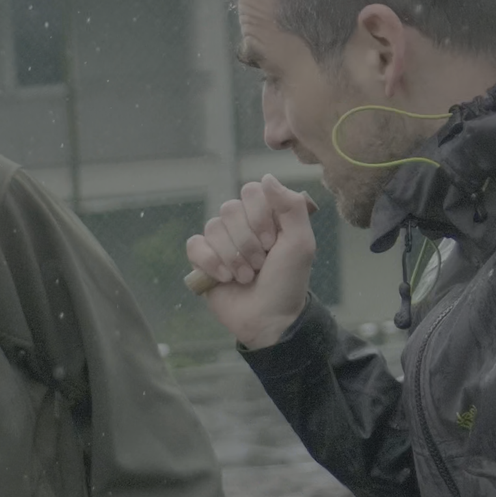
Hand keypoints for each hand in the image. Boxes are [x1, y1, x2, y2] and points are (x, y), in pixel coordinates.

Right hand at [185, 175, 318, 350]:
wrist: (269, 319)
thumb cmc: (288, 282)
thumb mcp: (301, 243)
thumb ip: (291, 206)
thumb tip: (266, 177)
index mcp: (266, 215)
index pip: (251, 192)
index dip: (259, 216)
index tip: (273, 242)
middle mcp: (242, 224)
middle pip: (229, 209)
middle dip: (247, 242)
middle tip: (261, 264)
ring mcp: (221, 241)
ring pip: (213, 228)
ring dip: (233, 257)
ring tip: (246, 277)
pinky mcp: (203, 260)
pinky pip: (195, 245)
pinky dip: (211, 262)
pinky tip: (225, 278)